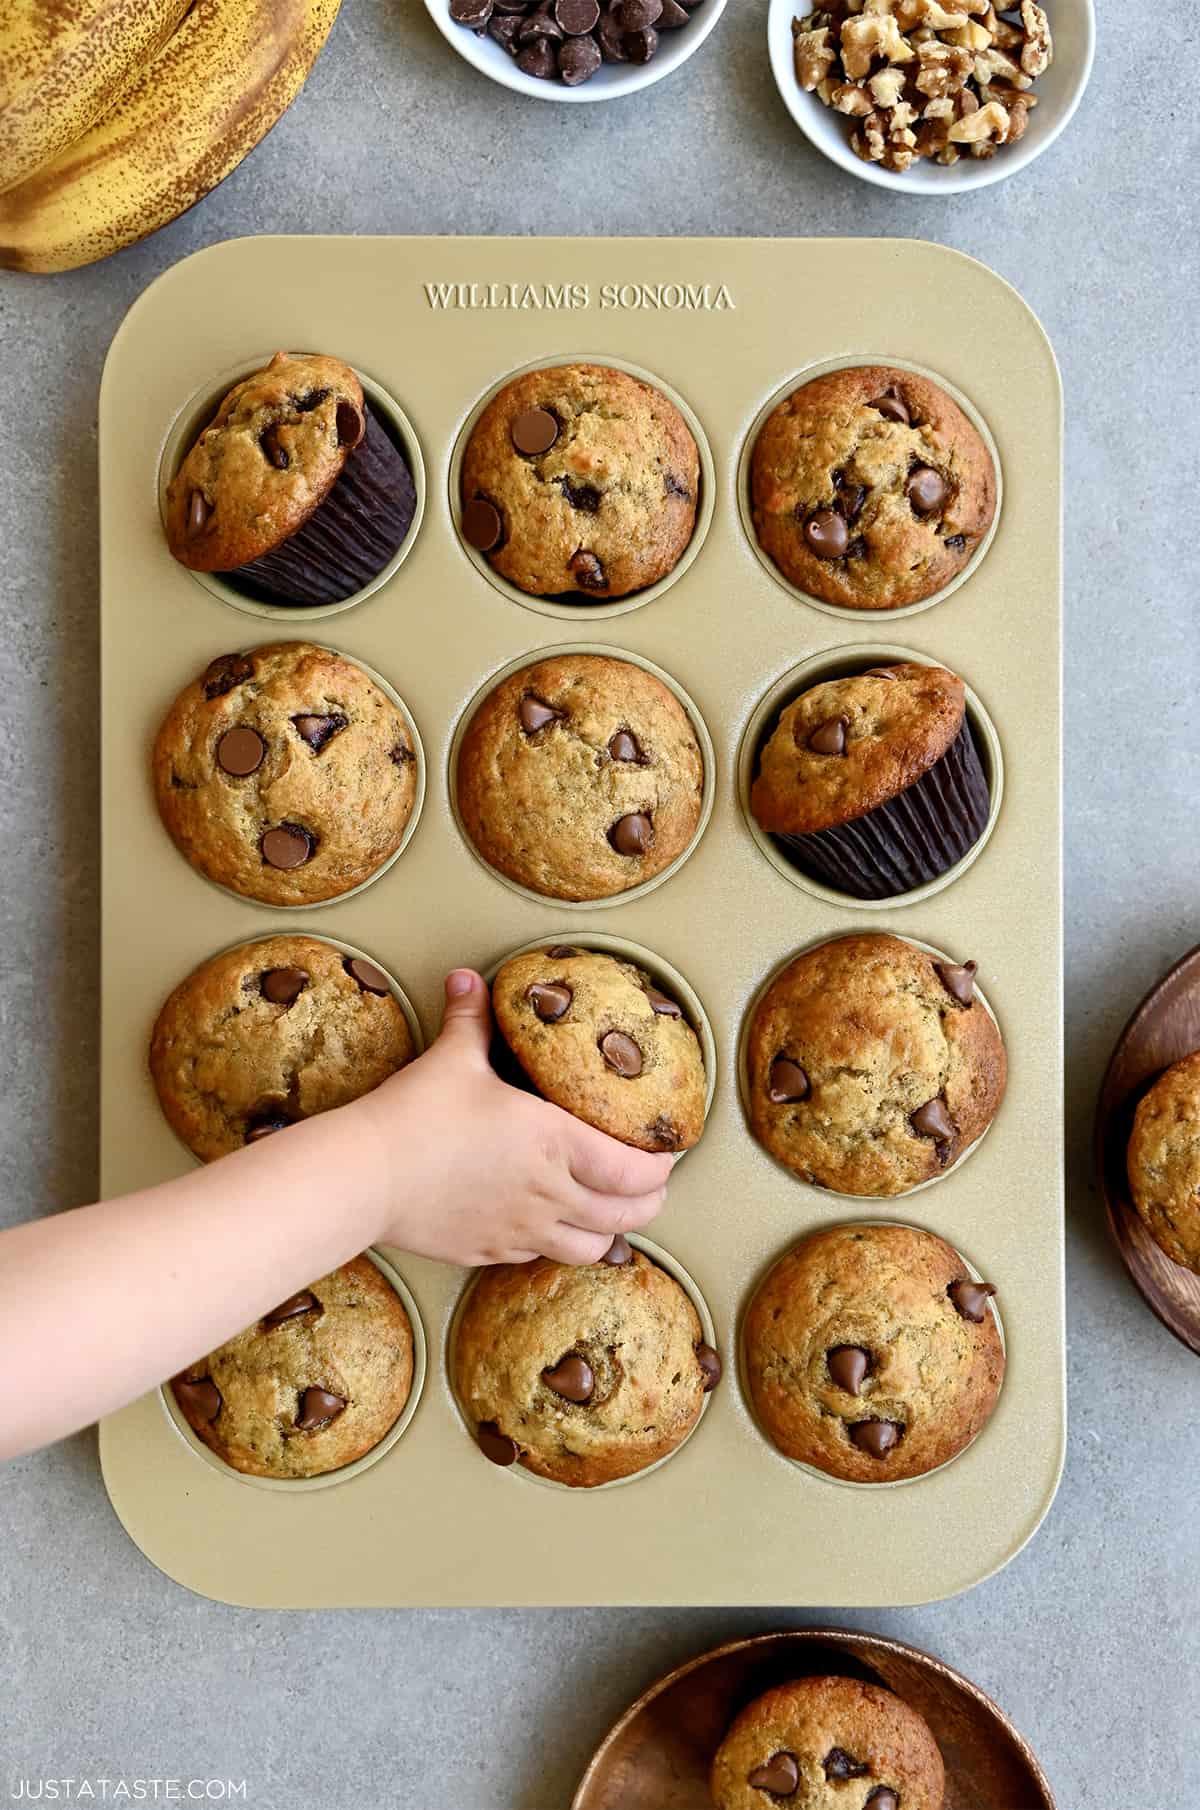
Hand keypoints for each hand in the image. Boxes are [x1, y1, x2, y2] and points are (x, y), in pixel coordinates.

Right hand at [354, 970, 673, 1265]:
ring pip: (592, 1248)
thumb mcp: (452, 1059)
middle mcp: (549, 1193)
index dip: (661, 1167)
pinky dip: (559, 1242)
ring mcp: (521, 1230)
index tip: (666, 1154)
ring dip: (609, 1231)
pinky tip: (551, 1223)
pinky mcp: (490, 1252)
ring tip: (609, 1212)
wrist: (366, 1178)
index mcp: (555, 1143)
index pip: (634, 1171)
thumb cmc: (414, 1116)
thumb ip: (471, 1017)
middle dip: (649, 1203)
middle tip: (651, 1186)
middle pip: (628, 1216)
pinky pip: (542, 1256)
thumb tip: (468, 977)